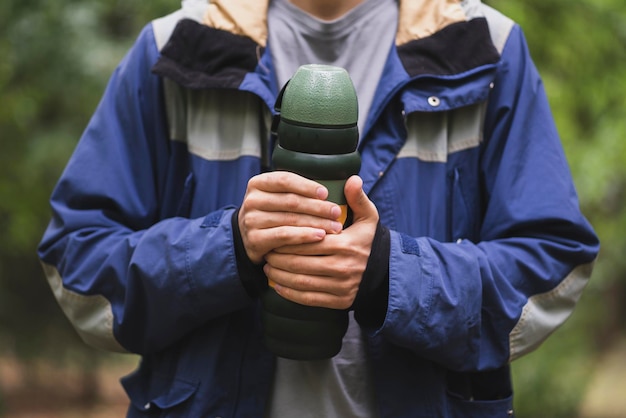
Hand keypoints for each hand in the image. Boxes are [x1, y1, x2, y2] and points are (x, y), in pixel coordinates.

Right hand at [238, 171, 343, 263]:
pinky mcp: (254, 239)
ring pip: (289, 219)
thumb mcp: (282, 196)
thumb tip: (352, 180)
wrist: (250, 239)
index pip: (285, 180)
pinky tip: (319, 237)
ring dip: (315, 223)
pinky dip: (304, 236)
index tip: (326, 193)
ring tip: (334, 227)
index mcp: (259, 183)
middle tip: (336, 212)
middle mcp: (252, 200)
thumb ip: (304, 188)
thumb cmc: (275, 214)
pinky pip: (284, 236)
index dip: (307, 186)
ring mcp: (251, 220)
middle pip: (290, 201)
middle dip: (317, 207)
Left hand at [264, 176, 378, 308]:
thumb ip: (358, 198)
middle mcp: (342, 267)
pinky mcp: (338, 302)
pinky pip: (308, 299)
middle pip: (301, 262)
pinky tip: (277, 285)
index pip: (309, 240)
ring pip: (301, 282)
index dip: (288, 238)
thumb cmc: (369, 241)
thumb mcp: (369, 218)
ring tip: (268, 266)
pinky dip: (290, 293)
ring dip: (280, 275)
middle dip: (279, 257)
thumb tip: (353, 178)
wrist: (383, 272)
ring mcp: (340, 287)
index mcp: (346, 245)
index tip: (275, 233)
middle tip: (266, 250)